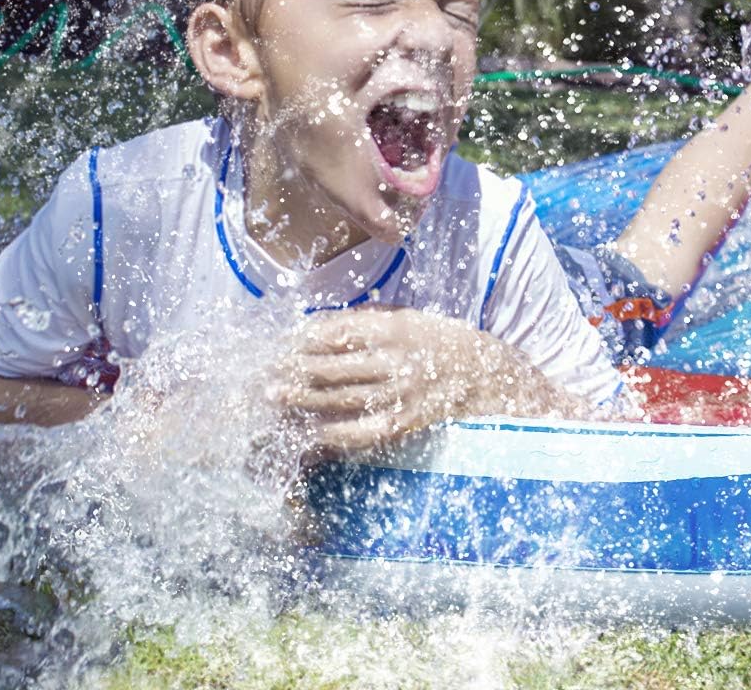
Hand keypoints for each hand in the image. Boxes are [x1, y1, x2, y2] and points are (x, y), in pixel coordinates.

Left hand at [275, 308, 565, 457]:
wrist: (490, 378)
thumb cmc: (444, 342)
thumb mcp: (410, 319)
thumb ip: (368, 320)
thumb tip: (319, 326)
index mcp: (391, 326)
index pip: (333, 331)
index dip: (300, 338)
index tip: (278, 343)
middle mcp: (391, 358)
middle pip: (327, 363)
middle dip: (290, 368)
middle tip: (261, 371)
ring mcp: (395, 393)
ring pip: (334, 396)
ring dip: (299, 398)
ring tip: (272, 396)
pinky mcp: (399, 424)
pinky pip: (354, 430)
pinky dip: (325, 431)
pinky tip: (304, 431)